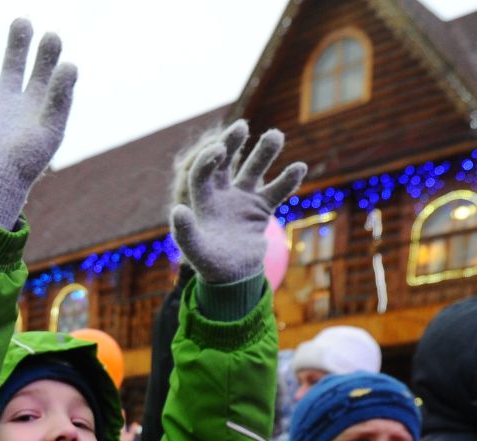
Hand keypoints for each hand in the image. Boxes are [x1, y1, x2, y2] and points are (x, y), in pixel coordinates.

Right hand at [0, 14, 76, 228]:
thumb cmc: (26, 161)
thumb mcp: (51, 128)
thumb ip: (61, 96)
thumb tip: (70, 64)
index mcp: (35, 106)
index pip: (44, 72)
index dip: (48, 54)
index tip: (51, 38)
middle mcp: (10, 101)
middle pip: (13, 62)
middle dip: (18, 42)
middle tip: (21, 22)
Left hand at [170, 122, 305, 286]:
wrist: (232, 278)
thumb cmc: (210, 265)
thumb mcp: (196, 252)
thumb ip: (185, 233)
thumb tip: (178, 209)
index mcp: (203, 202)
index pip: (203, 173)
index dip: (208, 160)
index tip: (219, 149)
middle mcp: (222, 195)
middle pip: (226, 163)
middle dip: (232, 145)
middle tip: (241, 126)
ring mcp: (242, 200)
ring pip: (254, 171)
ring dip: (263, 153)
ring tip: (276, 135)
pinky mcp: (260, 209)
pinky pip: (275, 191)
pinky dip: (286, 180)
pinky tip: (299, 167)